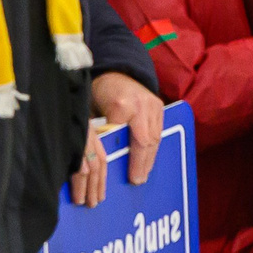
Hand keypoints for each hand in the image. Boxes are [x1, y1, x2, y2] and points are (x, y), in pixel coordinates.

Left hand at [93, 71, 163, 186]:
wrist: (117, 71)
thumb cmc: (101, 92)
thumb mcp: (93, 110)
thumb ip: (100, 131)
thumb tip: (103, 156)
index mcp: (121, 105)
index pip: (126, 139)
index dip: (129, 159)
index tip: (129, 176)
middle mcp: (141, 105)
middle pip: (145, 141)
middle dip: (142, 163)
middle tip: (138, 180)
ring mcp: (153, 105)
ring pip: (155, 138)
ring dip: (150, 158)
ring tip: (144, 174)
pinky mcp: (160, 106)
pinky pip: (159, 132)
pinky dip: (154, 147)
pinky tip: (148, 160)